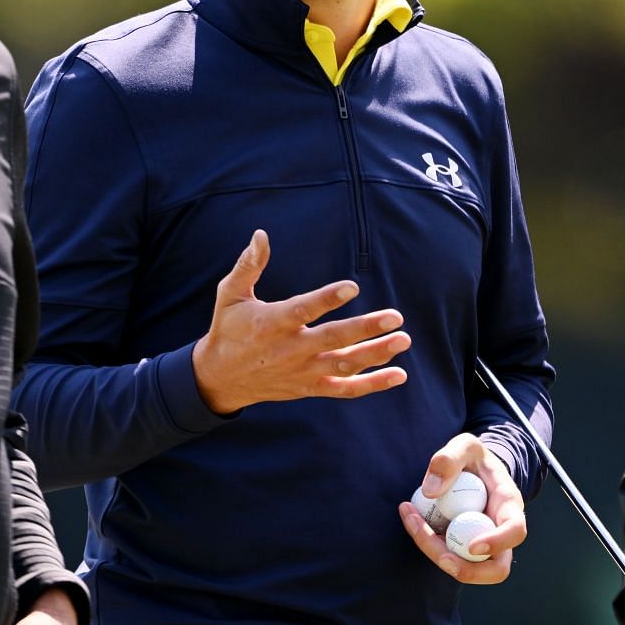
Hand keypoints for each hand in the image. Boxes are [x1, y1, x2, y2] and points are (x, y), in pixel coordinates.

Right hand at [191, 229, 409, 414]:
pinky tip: (398, 374)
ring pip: (344, 365)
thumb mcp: (230, 294)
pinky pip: (345, 389)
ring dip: (375, 354)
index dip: (326, 299)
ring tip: (403, 340)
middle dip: (365, 328)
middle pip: (333, 340)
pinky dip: (372, 384)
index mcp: (271, 323)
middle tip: (395, 317)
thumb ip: (249, 265)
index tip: (352, 287)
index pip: (303, 311)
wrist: (221, 378)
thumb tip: (261, 234)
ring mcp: (302, 372)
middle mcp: (290, 350)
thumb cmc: (229, 328)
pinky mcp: (310, 388)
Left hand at [398, 433, 525, 584]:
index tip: (472, 546)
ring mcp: (485, 545)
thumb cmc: (472, 457)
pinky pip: (448, 556)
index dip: (497, 543)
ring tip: (412, 521)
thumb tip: (431, 492)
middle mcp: (501, 531)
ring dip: (437, 553)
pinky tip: (409, 517)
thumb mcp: (464, 445)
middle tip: (439, 556)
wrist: (472, 467)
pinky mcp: (464, 549)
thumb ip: (449, 459)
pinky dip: (426, 542)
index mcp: (509, 505)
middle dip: (467, 570)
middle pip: (497, 568)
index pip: (515, 531)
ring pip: (468, 569)